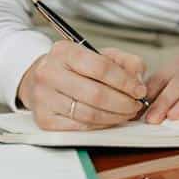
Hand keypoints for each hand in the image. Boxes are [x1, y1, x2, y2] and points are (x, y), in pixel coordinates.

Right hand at [17, 41, 146, 130]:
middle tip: (135, 105)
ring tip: (126, 113)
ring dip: (115, 117)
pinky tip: (109, 120)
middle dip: (123, 103)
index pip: (101, 68)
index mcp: (64, 52)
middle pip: (96, 94)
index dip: (125, 82)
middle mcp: (49, 73)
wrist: (39, 80)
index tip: (139, 90)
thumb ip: (124, 61)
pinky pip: (80, 127)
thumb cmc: (72, 68)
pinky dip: (101, 126)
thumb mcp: (98, 55)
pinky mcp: (44, 120)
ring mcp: (44, 98)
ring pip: (89, 114)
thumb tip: (138, 79)